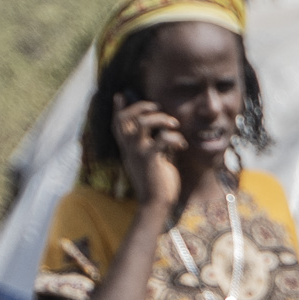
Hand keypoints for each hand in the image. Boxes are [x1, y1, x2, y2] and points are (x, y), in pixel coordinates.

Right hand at [115, 99, 187, 216]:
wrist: (157, 204)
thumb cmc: (158, 182)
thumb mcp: (155, 158)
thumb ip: (156, 143)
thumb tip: (165, 129)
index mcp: (128, 148)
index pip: (117, 124)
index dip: (118, 109)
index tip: (120, 95)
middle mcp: (129, 149)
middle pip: (126, 118)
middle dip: (142, 106)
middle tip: (158, 107)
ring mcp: (138, 153)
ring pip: (143, 124)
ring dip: (160, 119)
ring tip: (174, 124)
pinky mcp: (150, 160)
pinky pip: (162, 140)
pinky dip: (175, 138)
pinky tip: (182, 145)